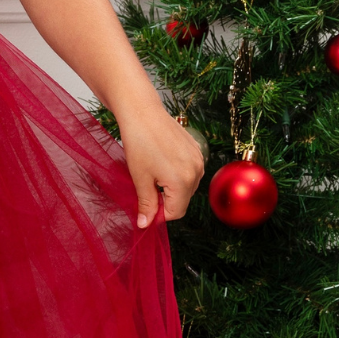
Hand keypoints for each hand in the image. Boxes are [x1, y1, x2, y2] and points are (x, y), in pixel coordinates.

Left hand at [118, 107, 205, 228]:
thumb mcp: (140, 178)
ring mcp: (199, 160)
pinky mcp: (196, 150)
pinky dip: (176, 175)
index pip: (175, 212)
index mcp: (183, 181)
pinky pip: (189, 172)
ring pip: (187, 187)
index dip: (158, 215)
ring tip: (152, 174)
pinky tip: (161, 163)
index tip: (144, 210)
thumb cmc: (139, 143)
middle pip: (182, 201)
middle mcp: (197, 172)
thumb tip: (145, 225)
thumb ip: (146, 204)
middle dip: (165, 202)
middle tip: (145, 191)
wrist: (143, 112)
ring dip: (171, 189)